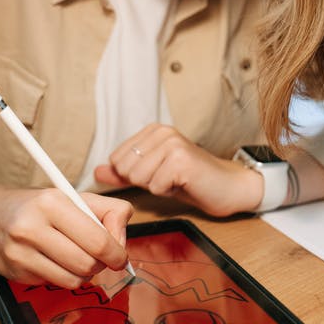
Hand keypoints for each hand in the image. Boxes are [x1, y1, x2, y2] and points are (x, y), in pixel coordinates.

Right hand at [0, 179, 132, 287]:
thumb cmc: (40, 207)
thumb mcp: (75, 197)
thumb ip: (108, 211)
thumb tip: (122, 241)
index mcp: (52, 203)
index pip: (97, 240)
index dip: (117, 253)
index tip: (120, 257)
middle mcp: (33, 227)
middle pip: (87, 263)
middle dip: (101, 264)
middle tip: (100, 257)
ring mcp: (21, 253)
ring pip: (74, 279)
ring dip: (84, 273)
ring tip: (78, 256)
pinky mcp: (16, 273)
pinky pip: (56, 284)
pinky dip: (64, 275)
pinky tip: (55, 260)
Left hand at [94, 123, 263, 216]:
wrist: (228, 187)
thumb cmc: (191, 180)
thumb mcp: (152, 175)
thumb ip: (123, 172)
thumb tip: (96, 172)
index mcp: (152, 131)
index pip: (117, 159)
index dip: (134, 176)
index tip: (158, 173)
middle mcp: (162, 131)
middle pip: (126, 169)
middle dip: (145, 182)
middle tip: (169, 178)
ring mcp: (172, 143)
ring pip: (139, 177)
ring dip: (157, 187)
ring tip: (176, 180)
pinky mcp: (181, 159)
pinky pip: (156, 187)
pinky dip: (169, 192)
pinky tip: (184, 184)